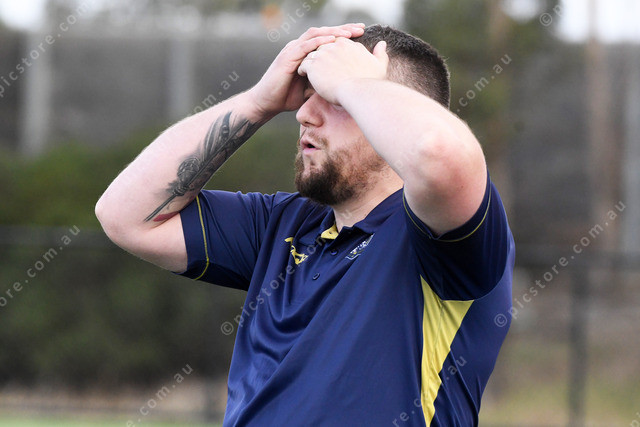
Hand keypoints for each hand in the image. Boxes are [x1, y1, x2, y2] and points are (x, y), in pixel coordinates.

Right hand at [247, 24, 365, 117]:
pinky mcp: (287, 58)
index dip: (344, 35)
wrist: (267, 103)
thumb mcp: (311, 88)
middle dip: (343, 29)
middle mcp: (300, 48)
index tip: (362, 34)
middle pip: (324, 32)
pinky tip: (331, 40)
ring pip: (315, 35)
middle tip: (361, 28)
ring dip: (333, 32)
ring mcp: (292, 51)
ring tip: (349, 32)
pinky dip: (318, 42)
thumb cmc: (287, 96)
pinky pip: (304, 46)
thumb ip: (324, 82)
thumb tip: (342, 86)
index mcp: (306, 53)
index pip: (328, 39)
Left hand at [297, 37, 387, 104]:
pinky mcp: (314, 65)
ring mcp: (323, 54)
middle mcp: (334, 45)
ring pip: (311, 54)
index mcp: (348, 44)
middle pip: (322, 46)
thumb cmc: (370, 83)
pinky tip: (304, 76)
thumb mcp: (379, 65)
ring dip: (310, 61)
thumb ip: (380, 54)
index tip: (331, 62)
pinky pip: (304, 64)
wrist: (358, 92)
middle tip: (316, 66)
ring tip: (308, 71)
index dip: (332, 53)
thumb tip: (383, 43)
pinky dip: (303, 69)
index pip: (336, 43)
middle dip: (319, 54)